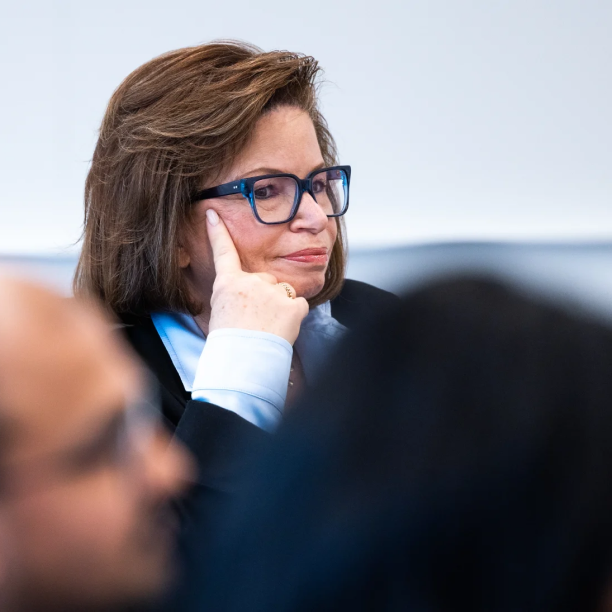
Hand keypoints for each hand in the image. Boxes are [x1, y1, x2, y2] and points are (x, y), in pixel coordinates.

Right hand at [206, 209, 308, 344]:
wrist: (243, 361)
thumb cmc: (230, 343)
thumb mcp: (222, 312)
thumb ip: (236, 295)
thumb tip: (246, 295)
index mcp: (228, 284)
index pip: (223, 252)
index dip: (218, 232)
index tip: (213, 213)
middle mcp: (251, 282)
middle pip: (266, 280)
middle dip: (266, 297)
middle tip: (257, 320)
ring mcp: (273, 292)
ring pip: (284, 292)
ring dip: (281, 307)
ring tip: (268, 327)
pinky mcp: (292, 305)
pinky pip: (299, 305)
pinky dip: (294, 317)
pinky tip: (282, 329)